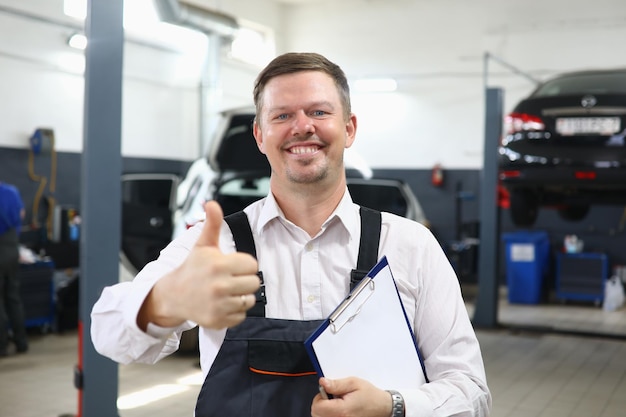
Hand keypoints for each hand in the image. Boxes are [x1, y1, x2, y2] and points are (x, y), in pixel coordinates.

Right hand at [138, 200, 259, 329]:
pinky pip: (242, 316)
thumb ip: (212, 224)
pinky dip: (235, 311)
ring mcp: (219, 305)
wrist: (173, 296)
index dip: (244, 264)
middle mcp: (219, 286)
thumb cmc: (192, 268)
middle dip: (245, 280)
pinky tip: (223, 304)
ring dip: (241, 296)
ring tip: (227, 291)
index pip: (252, 265)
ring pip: (250, 300)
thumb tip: (212, 203)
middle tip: (230, 279)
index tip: (232, 266)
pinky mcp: (218, 321)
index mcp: (218, 265)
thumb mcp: (203, 245)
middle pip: (254, 283)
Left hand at [311, 377, 391, 416]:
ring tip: (336, 404)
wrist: (382, 407)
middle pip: (317, 415)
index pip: (317, 407)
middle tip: (331, 398)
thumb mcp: (354, 383)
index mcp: (342, 410)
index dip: (319, 397)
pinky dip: (329, 415)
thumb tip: (323, 383)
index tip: (326, 392)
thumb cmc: (370, 396)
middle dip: (320, 404)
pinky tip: (338, 410)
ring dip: (324, 410)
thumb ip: (336, 384)